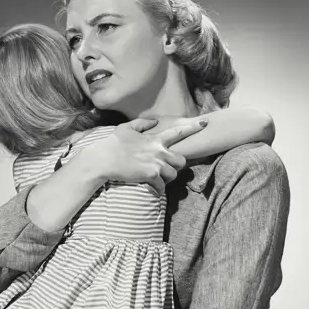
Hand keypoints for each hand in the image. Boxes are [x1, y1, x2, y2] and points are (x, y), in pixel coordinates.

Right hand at [90, 117, 204, 194]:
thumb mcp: (126, 128)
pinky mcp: (151, 176)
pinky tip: (152, 188)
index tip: (205, 123)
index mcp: (154, 139)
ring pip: (173, 175)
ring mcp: (156, 164)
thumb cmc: (112, 144)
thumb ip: (143, 123)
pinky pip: (162, 186)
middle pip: (181, 160)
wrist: (103, 160)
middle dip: (176, 165)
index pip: (178, 132)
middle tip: (166, 168)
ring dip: (166, 178)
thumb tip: (155, 120)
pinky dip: (158, 189)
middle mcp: (158, 151)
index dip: (193, 127)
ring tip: (157, 178)